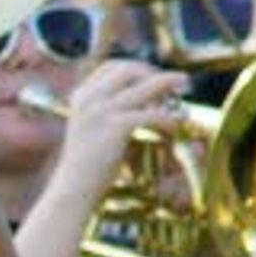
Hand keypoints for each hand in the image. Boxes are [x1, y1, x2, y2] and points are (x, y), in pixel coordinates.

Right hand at [47, 55, 184, 200]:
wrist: (73, 190)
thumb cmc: (86, 166)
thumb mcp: (91, 130)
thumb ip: (108, 111)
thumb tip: (145, 100)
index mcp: (81, 97)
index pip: (113, 66)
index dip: (139, 68)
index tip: (155, 78)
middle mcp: (89, 99)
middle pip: (131, 69)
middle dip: (157, 74)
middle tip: (176, 85)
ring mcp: (101, 111)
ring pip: (147, 86)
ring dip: (169, 88)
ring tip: (182, 98)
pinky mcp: (116, 127)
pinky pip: (153, 113)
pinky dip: (169, 118)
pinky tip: (175, 126)